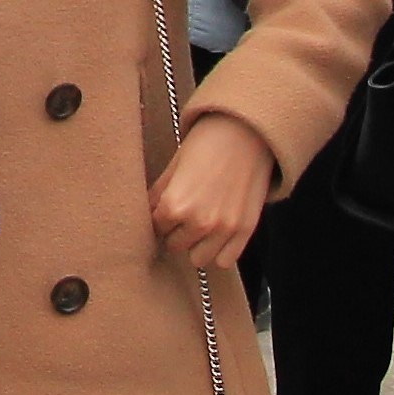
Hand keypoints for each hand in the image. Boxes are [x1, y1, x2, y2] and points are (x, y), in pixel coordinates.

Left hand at [151, 111, 278, 269]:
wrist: (247, 133)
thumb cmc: (207, 144)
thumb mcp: (174, 166)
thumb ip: (158, 194)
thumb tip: (146, 214)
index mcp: (174, 205)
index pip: (156, 229)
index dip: (159, 218)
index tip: (165, 210)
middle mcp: (199, 222)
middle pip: (175, 246)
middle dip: (176, 232)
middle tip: (184, 214)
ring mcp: (224, 230)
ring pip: (198, 259)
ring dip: (196, 245)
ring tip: (200, 225)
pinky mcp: (246, 231)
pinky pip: (225, 261)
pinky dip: (219, 251)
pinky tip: (217, 234)